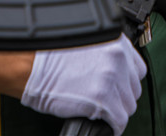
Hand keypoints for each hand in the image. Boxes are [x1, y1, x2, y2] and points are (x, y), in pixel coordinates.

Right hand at [21, 34, 145, 135]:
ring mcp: (112, 77)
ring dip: (116, 111)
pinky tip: (102, 123)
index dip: (125, 81)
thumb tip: (114, 74)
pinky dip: (113, 126)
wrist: (29, 64)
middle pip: (133, 88)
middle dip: (120, 97)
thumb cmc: (47, 54)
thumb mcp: (85, 43)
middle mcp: (117, 57)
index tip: (118, 88)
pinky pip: (119, 120)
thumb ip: (104, 55)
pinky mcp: (103, 99)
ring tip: (100, 111)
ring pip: (129, 106)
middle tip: (105, 101)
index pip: (137, 68)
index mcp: (114, 40)